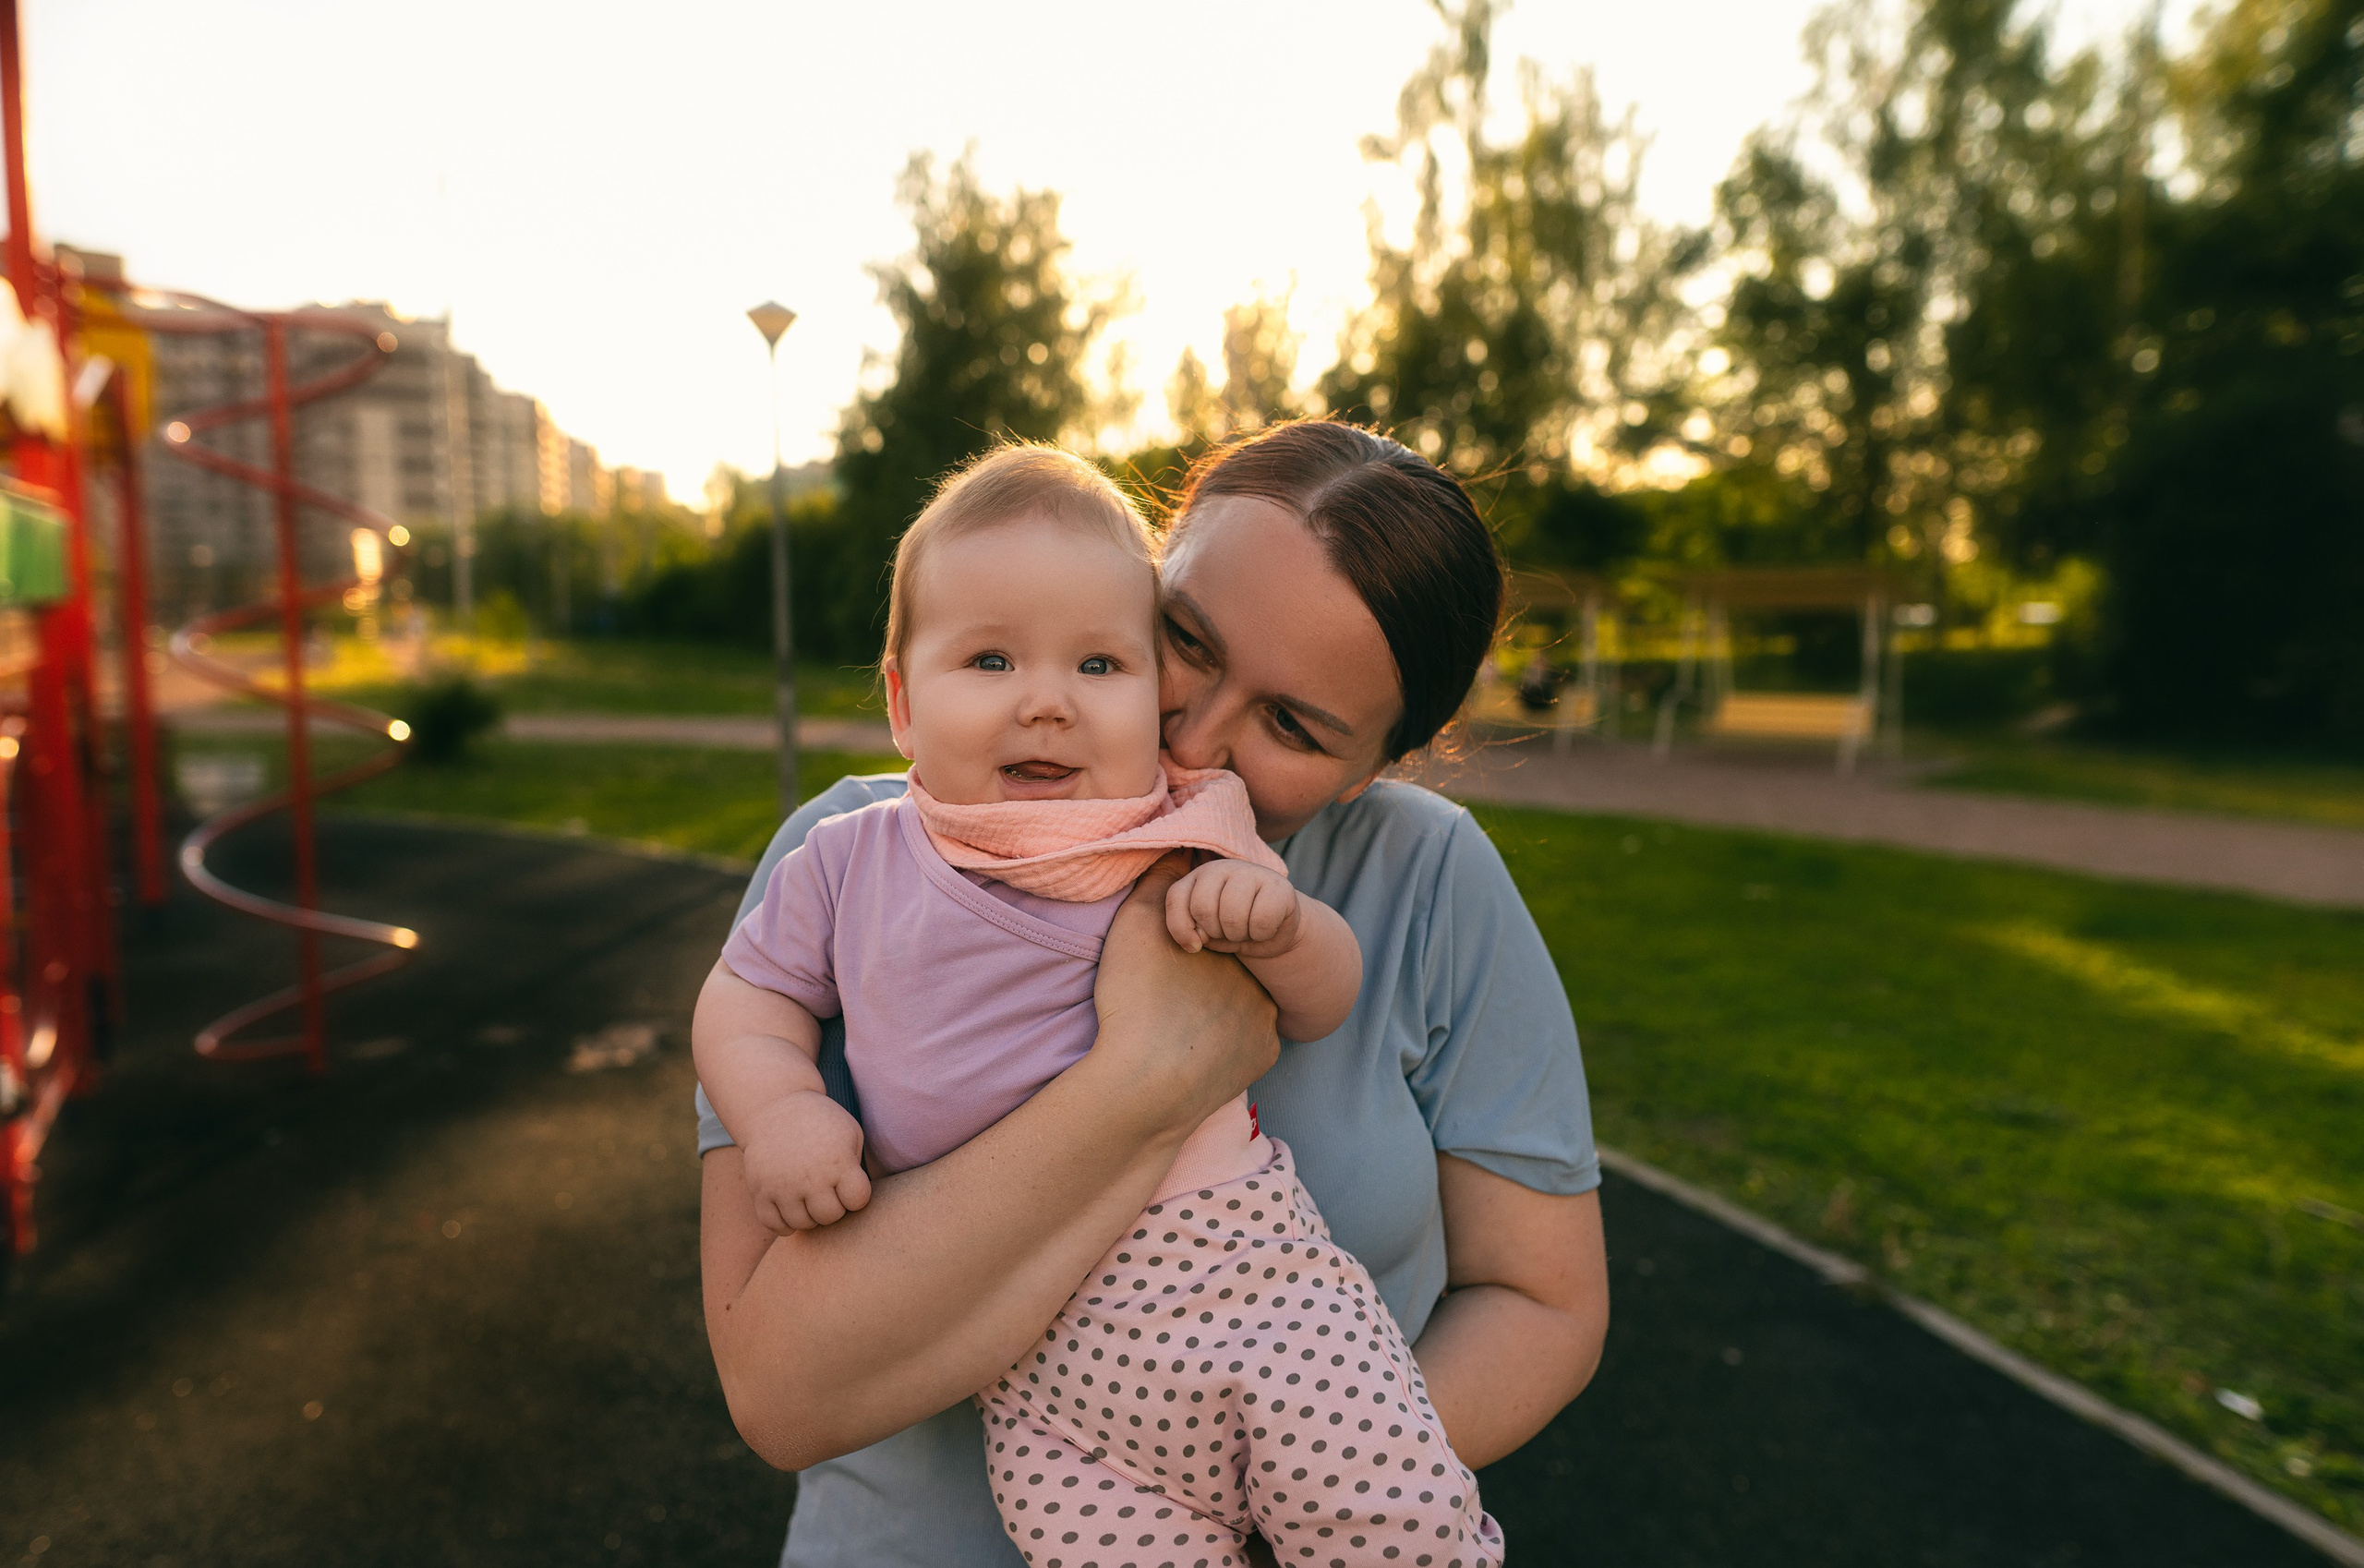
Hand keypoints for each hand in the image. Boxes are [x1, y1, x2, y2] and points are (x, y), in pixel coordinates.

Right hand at [738, 1089, 872, 1233]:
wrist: (775, 1107)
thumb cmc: (820, 1123)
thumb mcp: (850, 1133)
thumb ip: (858, 1167)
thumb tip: (856, 1202)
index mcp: (837, 1161)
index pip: (858, 1200)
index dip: (856, 1194)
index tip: (848, 1182)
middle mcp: (810, 1177)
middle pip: (830, 1216)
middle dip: (833, 1206)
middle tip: (827, 1190)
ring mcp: (782, 1185)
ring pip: (802, 1224)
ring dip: (809, 1215)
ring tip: (809, 1196)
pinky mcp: (759, 1190)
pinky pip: (773, 1224)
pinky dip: (784, 1223)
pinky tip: (791, 1207)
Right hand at [1093, 852, 1279, 1132]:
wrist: (1144, 1084)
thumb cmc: (1137, 999)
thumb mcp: (1136, 926)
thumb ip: (1161, 881)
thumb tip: (1180, 848)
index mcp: (1232, 945)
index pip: (1219, 935)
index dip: (1192, 947)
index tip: (1170, 962)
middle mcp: (1260, 977)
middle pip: (1234, 970)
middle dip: (1211, 977)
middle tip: (1173, 994)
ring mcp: (1266, 1022)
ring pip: (1244, 1008)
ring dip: (1220, 1013)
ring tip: (1180, 1024)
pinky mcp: (1263, 1059)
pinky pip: (1246, 1045)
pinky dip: (1225, 1046)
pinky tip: (1194, 1050)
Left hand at [1164, 858, 1304, 958]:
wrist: (1274, 931)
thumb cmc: (1234, 928)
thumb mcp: (1205, 931)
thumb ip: (1189, 929)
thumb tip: (1196, 940)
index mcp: (1200, 875)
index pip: (1177, 897)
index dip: (1182, 929)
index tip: (1196, 943)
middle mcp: (1224, 867)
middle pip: (1203, 908)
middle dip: (1216, 932)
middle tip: (1229, 931)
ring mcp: (1253, 872)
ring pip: (1232, 915)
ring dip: (1239, 935)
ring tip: (1246, 930)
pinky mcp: (1279, 886)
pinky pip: (1261, 921)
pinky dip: (1261, 934)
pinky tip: (1266, 928)